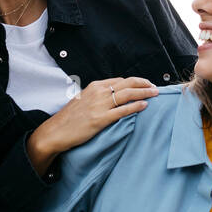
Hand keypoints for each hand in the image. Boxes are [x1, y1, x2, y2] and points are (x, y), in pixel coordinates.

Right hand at [25, 78, 159, 173]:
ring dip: (144, 93)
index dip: (135, 81)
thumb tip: (113, 97)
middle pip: (127, 84)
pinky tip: (145, 105)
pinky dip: (136, 106)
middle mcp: (98, 92)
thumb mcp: (83, 100)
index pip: (120, 80)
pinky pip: (123, 110)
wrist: (56, 131)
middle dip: (144, 84)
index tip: (145, 84)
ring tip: (155, 94)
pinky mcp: (101, 119)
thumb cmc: (70, 118)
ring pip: (128, 94)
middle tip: (155, 87)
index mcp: (95, 86)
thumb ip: (98, 96)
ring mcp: (100, 105)